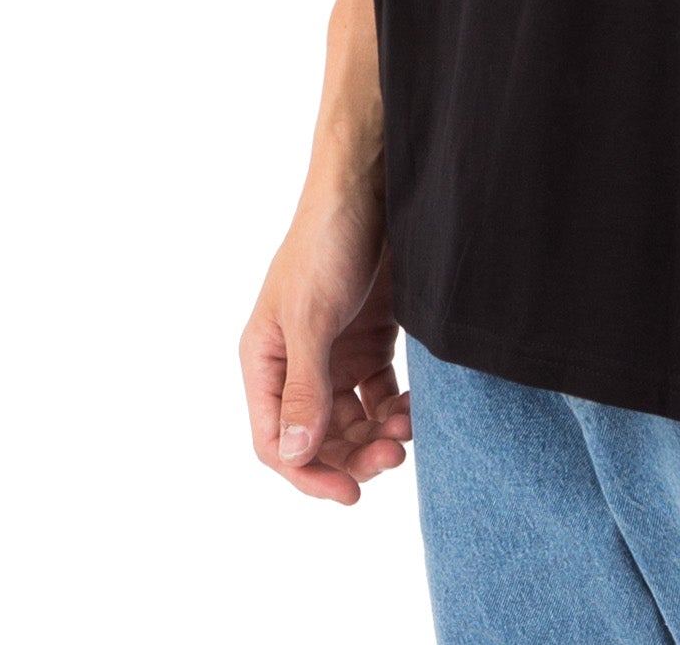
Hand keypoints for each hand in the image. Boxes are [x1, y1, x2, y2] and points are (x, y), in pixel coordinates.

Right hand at [239, 176, 412, 505]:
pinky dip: (395, 408)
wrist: (372, 187)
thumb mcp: (312, 316)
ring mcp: (334, 352)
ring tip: (407, 430)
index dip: (309, 472)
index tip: (350, 493)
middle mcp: (296, 363)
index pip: (275, 440)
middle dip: (353, 455)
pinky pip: (378, 393)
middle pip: (318, 437)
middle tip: (393, 456)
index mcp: (265, 360)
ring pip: (352, 420)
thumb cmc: (327, 242)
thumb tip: (295, 452)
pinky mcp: (369, 339)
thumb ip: (305, 386)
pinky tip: (414, 408)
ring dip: (377, 435)